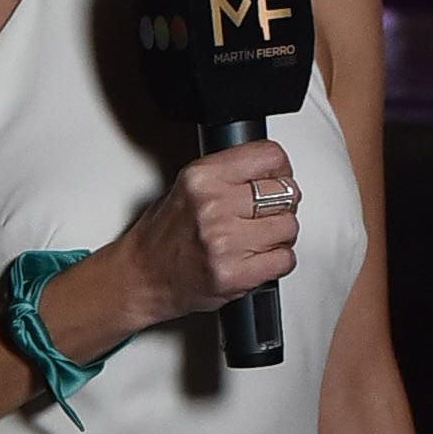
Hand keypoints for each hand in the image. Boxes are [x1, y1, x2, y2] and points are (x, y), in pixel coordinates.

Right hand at [108, 138, 298, 323]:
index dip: (279, 170)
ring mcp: (224, 241)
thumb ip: (229, 174)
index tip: (276, 179)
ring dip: (279, 236)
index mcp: (202, 178)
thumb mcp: (188, 186)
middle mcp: (213, 205)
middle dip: (282, 204)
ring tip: (254, 239)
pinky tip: (255, 258)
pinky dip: (277, 261)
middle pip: (285, 192)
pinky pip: (285, 259)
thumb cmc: (164, 235)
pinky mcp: (234, 274)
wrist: (143, 277)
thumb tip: (272, 172)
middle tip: (263, 215)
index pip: (270, 156)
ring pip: (289, 226)